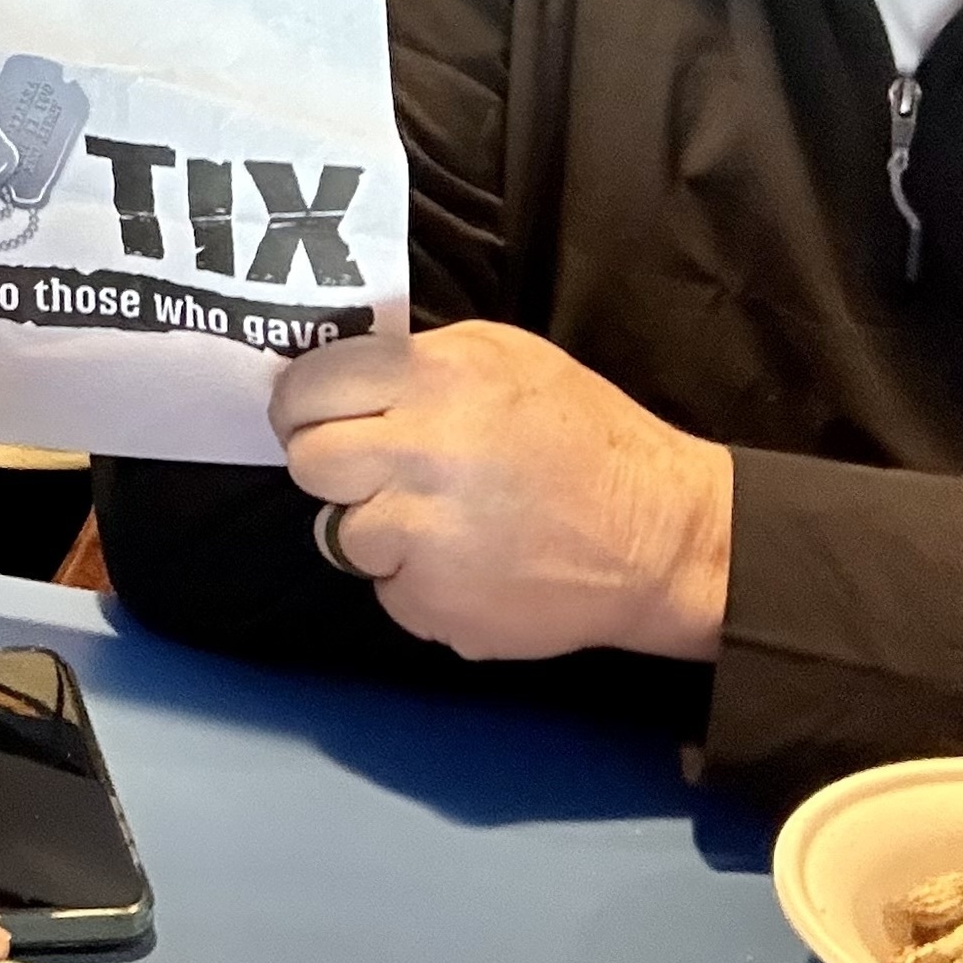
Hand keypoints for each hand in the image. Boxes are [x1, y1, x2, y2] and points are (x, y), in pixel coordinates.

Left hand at [273, 319, 731, 663]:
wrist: (658, 537)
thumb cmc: (582, 434)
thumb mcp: (506, 357)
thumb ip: (419, 363)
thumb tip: (344, 382)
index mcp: (434, 380)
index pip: (309, 386)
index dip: (305, 403)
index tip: (319, 414)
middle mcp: (418, 455)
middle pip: (308, 462)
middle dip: (332, 466)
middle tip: (372, 469)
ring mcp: (422, 538)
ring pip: (341, 535)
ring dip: (379, 530)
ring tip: (441, 521)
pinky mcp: (433, 605)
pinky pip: (387, 591)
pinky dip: (416, 582)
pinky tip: (469, 564)